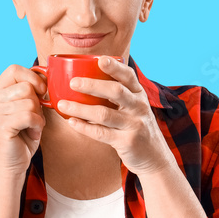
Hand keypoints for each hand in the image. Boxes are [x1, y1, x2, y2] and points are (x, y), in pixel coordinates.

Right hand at [0, 65, 47, 176]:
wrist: (11, 167)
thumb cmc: (21, 137)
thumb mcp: (25, 109)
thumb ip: (31, 92)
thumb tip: (46, 76)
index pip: (14, 69)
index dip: (32, 78)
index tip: (41, 92)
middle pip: (25, 86)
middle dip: (37, 103)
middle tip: (33, 118)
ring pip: (29, 102)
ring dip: (37, 117)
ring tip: (30, 127)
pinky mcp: (1, 127)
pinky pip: (29, 116)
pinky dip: (37, 125)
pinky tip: (32, 133)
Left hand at [57, 56, 174, 175]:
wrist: (155, 158)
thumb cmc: (137, 128)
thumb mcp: (134, 108)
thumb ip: (118, 96)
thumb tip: (87, 81)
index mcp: (139, 94)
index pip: (128, 76)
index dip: (115, 67)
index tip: (100, 59)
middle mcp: (139, 107)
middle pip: (115, 91)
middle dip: (92, 85)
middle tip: (73, 82)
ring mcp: (134, 125)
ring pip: (104, 114)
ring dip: (81, 109)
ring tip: (62, 105)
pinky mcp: (128, 142)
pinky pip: (101, 133)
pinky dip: (84, 127)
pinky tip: (72, 122)